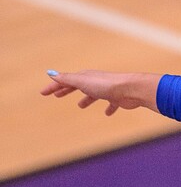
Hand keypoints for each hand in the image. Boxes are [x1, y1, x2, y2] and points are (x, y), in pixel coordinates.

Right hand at [41, 70, 159, 114]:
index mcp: (87, 77)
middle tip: (58, 95)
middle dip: (68, 89)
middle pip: (80, 85)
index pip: (67, 80)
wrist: (130, 89)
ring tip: (80, 106)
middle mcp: (97, 82)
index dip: (55, 85)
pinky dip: (108, 107)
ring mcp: (108, 90)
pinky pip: (111, 103)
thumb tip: (50, 73)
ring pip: (94, 94)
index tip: (43, 93)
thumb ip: (68, 79)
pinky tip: (107, 113)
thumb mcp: (83, 81)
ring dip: (87, 99)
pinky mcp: (117, 99)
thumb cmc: (106, 85)